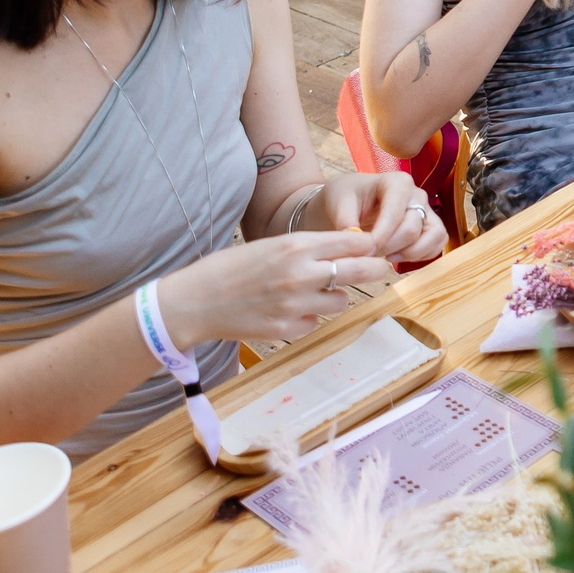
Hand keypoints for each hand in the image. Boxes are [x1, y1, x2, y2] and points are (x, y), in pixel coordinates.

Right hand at [158, 229, 394, 346]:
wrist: (195, 301)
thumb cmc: (231, 267)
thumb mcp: (271, 245)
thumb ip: (308, 248)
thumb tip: (350, 248)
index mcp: (296, 245)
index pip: (352, 242)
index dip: (367, 246)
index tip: (374, 247)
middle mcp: (301, 273)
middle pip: (360, 270)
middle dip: (373, 269)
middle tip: (378, 268)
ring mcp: (295, 304)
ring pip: (340, 300)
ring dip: (334, 296)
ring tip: (312, 291)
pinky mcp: (287, 329)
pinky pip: (315, 321)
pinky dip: (308, 317)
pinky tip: (286, 310)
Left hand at [316, 170, 447, 263]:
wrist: (351, 201)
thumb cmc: (347, 197)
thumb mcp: (338, 203)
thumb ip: (345, 221)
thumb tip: (358, 242)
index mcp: (397, 183)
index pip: (395, 215)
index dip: (380, 238)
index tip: (364, 252)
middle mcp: (417, 195)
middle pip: (412, 229)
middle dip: (389, 248)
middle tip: (369, 254)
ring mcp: (426, 210)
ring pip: (433, 237)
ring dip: (410, 253)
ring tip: (387, 257)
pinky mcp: (430, 226)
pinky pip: (437, 244)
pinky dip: (422, 256)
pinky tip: (398, 257)